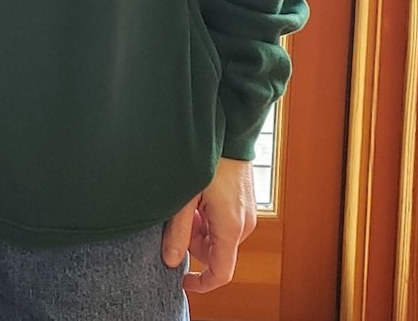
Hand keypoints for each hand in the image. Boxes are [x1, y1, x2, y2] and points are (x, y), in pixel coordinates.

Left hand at [161, 157, 256, 293]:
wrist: (230, 133)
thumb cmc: (208, 161)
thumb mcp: (185, 198)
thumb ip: (178, 232)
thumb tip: (169, 261)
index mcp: (230, 229)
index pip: (221, 273)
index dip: (202, 283)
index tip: (183, 280)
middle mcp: (244, 226)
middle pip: (216, 253)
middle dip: (194, 244)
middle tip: (177, 219)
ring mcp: (247, 214)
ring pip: (219, 237)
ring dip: (200, 229)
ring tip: (186, 204)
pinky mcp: (245, 204)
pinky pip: (225, 223)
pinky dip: (208, 218)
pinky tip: (197, 198)